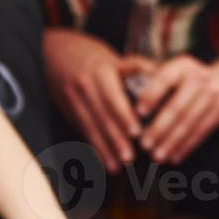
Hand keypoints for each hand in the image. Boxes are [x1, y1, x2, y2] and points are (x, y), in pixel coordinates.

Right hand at [43, 29, 140, 171]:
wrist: (58, 51)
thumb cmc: (95, 58)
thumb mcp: (115, 57)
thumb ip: (137, 69)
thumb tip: (161, 79)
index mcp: (100, 70)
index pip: (112, 95)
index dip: (123, 115)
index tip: (136, 132)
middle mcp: (84, 85)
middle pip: (101, 115)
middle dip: (116, 138)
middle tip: (130, 157)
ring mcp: (72, 98)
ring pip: (90, 126)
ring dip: (105, 148)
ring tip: (118, 166)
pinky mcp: (67, 109)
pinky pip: (82, 131)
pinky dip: (94, 147)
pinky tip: (104, 162)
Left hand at [137, 55, 218, 165]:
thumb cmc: (186, 80)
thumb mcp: (172, 70)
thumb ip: (149, 78)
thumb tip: (124, 92)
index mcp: (183, 65)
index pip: (164, 79)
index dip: (151, 96)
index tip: (138, 114)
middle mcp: (200, 77)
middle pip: (177, 106)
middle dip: (159, 128)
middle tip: (144, 144)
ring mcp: (214, 94)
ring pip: (189, 123)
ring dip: (171, 142)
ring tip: (157, 156)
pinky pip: (202, 132)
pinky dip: (186, 147)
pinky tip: (174, 157)